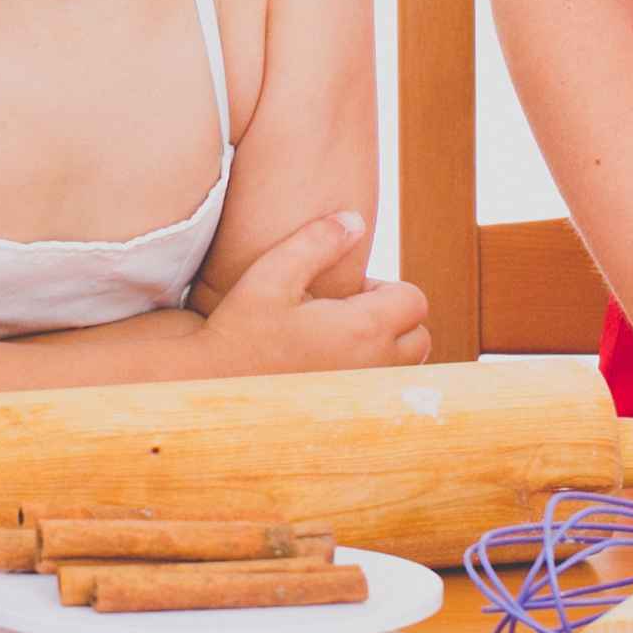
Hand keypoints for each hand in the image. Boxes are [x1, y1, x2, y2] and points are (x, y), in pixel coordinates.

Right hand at [201, 212, 432, 374]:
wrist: (214, 385)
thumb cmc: (241, 329)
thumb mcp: (272, 274)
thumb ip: (316, 242)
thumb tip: (355, 220)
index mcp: (362, 330)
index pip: (414, 300)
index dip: (385, 288)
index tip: (347, 292)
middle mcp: (373, 367)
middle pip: (418, 335)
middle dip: (393, 318)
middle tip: (345, 313)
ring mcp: (362, 395)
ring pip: (405, 367)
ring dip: (385, 347)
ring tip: (338, 338)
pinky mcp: (349, 412)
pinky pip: (382, 391)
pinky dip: (371, 375)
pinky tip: (329, 365)